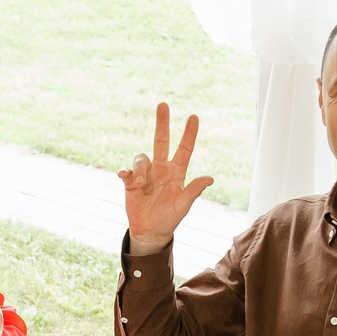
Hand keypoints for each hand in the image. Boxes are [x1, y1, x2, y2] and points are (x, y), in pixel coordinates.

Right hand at [120, 102, 210, 254]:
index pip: (184, 149)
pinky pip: (127, 171)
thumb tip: (210, 178)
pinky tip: (126, 178)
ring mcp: (145, 174)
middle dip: (162, 123)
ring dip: (140, 169)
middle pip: (161, 140)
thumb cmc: (170, 217)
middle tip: (163, 105)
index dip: (189, 134)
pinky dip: (126, 172)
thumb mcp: (183, 204)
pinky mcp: (131, 182)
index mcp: (176, 172)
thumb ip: (194, 190)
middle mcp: (161, 168)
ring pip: (141, 158)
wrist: (151, 230)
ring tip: (140, 185)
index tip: (194, 117)